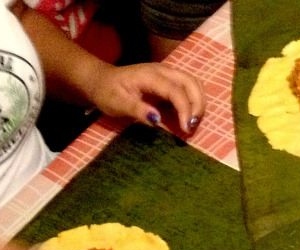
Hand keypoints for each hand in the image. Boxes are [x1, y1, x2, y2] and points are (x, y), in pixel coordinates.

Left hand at [87, 62, 205, 138]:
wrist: (101, 80)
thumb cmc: (107, 92)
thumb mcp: (116, 103)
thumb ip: (136, 110)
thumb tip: (157, 119)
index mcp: (150, 76)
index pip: (176, 91)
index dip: (185, 109)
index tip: (186, 129)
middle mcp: (162, 70)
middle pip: (191, 83)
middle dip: (197, 105)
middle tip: (192, 126)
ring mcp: (167, 73)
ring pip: (193, 83)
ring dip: (198, 102)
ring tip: (192, 122)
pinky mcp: (169, 79)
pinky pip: (189, 86)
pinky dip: (194, 100)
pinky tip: (188, 115)